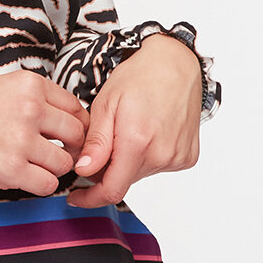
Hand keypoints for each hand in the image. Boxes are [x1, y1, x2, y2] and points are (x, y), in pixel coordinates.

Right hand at [0, 70, 90, 195]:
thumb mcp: (2, 87)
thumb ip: (35, 99)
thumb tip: (69, 121)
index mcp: (30, 85)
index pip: (76, 108)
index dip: (76, 125)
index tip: (67, 136)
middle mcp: (30, 109)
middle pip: (77, 135)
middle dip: (71, 148)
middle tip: (56, 154)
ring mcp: (21, 140)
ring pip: (64, 163)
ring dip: (53, 169)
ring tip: (34, 166)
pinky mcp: (11, 169)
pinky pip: (47, 185)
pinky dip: (41, 185)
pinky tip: (25, 178)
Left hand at [65, 33, 203, 207]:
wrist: (175, 64)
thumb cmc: (139, 77)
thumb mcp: (105, 105)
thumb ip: (95, 143)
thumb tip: (83, 171)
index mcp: (137, 141)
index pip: (111, 190)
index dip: (90, 198)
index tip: (76, 197)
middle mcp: (162, 154)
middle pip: (123, 181)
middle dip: (105, 170)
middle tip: (100, 144)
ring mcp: (177, 157)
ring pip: (138, 174)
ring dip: (126, 162)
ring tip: (127, 130)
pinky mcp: (187, 156)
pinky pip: (157, 167)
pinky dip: (145, 156)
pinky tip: (146, 133)